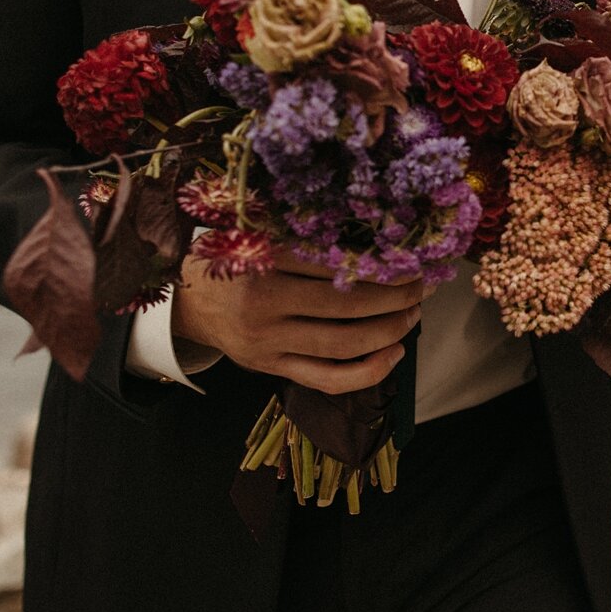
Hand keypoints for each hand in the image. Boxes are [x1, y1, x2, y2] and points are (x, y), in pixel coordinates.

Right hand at [171, 247, 422, 392]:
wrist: (188, 300)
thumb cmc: (233, 260)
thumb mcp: (254, 232)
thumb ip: (298, 233)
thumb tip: (371, 232)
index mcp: (261, 258)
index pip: (333, 261)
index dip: (379, 261)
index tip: (409, 257)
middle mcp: (264, 301)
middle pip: (346, 304)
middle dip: (394, 296)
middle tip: (422, 286)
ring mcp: (270, 340)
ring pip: (344, 343)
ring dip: (389, 331)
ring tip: (413, 315)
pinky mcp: (275, 368)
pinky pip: (330, 379)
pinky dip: (370, 371)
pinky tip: (395, 353)